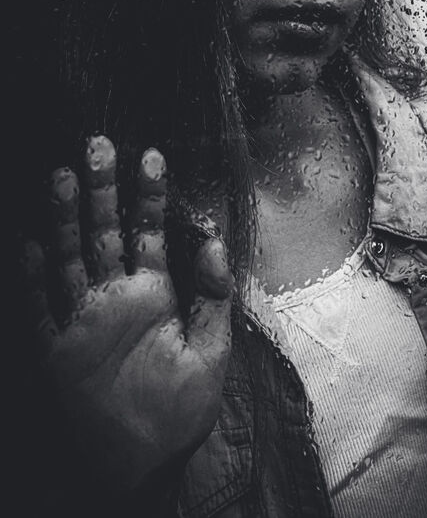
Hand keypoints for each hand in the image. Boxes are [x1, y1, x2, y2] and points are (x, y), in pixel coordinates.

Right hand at [23, 136, 232, 494]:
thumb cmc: (181, 412)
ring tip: (63, 175)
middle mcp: (115, 299)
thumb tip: (213, 239)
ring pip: (71, 258)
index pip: (149, 233)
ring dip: (66, 219)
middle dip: (103, 190)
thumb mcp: (212, 351)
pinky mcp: (59, 350)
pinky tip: (31, 243)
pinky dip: (35, 276)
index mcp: (154, 296)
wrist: (144, 463)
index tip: (151, 157)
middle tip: (100, 145)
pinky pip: (42, 308)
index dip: (150, 196)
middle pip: (105, 233)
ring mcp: (84, 321)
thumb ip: (214, 295)